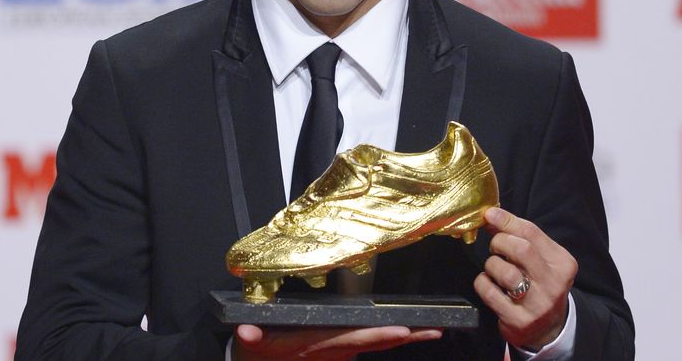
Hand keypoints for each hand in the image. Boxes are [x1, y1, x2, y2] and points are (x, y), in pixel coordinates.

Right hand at [233, 324, 442, 360]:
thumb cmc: (261, 348)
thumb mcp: (253, 341)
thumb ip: (251, 335)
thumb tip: (245, 329)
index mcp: (316, 345)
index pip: (351, 339)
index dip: (375, 336)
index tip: (400, 331)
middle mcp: (334, 351)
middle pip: (374, 344)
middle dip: (404, 337)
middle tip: (434, 330)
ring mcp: (340, 353)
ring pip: (377, 345)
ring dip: (406, 338)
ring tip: (436, 328)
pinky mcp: (342, 350)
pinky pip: (370, 344)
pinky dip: (392, 338)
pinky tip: (415, 331)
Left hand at [473, 207, 576, 349]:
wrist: (548, 329)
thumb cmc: (539, 284)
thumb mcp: (539, 259)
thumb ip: (520, 237)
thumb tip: (492, 215)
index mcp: (562, 263)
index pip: (532, 233)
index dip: (507, 220)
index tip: (490, 214)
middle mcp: (554, 284)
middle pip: (521, 249)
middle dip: (499, 242)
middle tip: (495, 248)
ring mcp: (538, 305)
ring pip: (505, 272)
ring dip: (491, 265)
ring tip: (495, 269)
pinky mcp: (519, 321)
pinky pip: (490, 292)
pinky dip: (483, 283)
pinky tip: (489, 284)